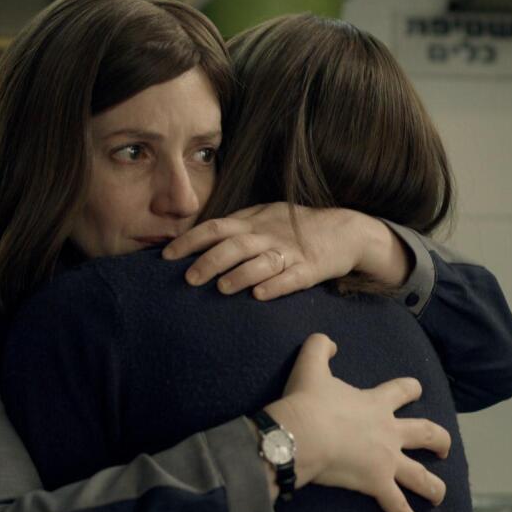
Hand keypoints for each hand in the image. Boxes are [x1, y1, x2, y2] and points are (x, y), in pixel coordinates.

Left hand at [163, 204, 410, 300]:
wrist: (343, 230)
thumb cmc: (295, 226)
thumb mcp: (264, 216)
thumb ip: (235, 225)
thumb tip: (197, 238)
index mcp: (253, 222)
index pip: (215, 227)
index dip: (190, 241)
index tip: (167, 256)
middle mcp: (268, 235)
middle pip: (235, 245)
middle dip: (210, 261)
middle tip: (189, 279)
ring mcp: (290, 252)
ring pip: (262, 261)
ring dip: (241, 274)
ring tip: (223, 288)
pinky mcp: (310, 269)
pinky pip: (292, 278)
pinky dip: (276, 286)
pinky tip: (260, 296)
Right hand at [266, 334, 451, 511]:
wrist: (302, 434)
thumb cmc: (306, 402)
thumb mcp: (310, 366)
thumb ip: (319, 347)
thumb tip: (328, 342)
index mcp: (377, 403)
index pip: (403, 391)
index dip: (411, 389)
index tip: (417, 389)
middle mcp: (389, 432)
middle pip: (425, 434)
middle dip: (438, 439)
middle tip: (444, 446)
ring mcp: (386, 460)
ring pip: (420, 475)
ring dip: (433, 486)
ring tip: (440, 495)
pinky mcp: (376, 484)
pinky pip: (396, 505)